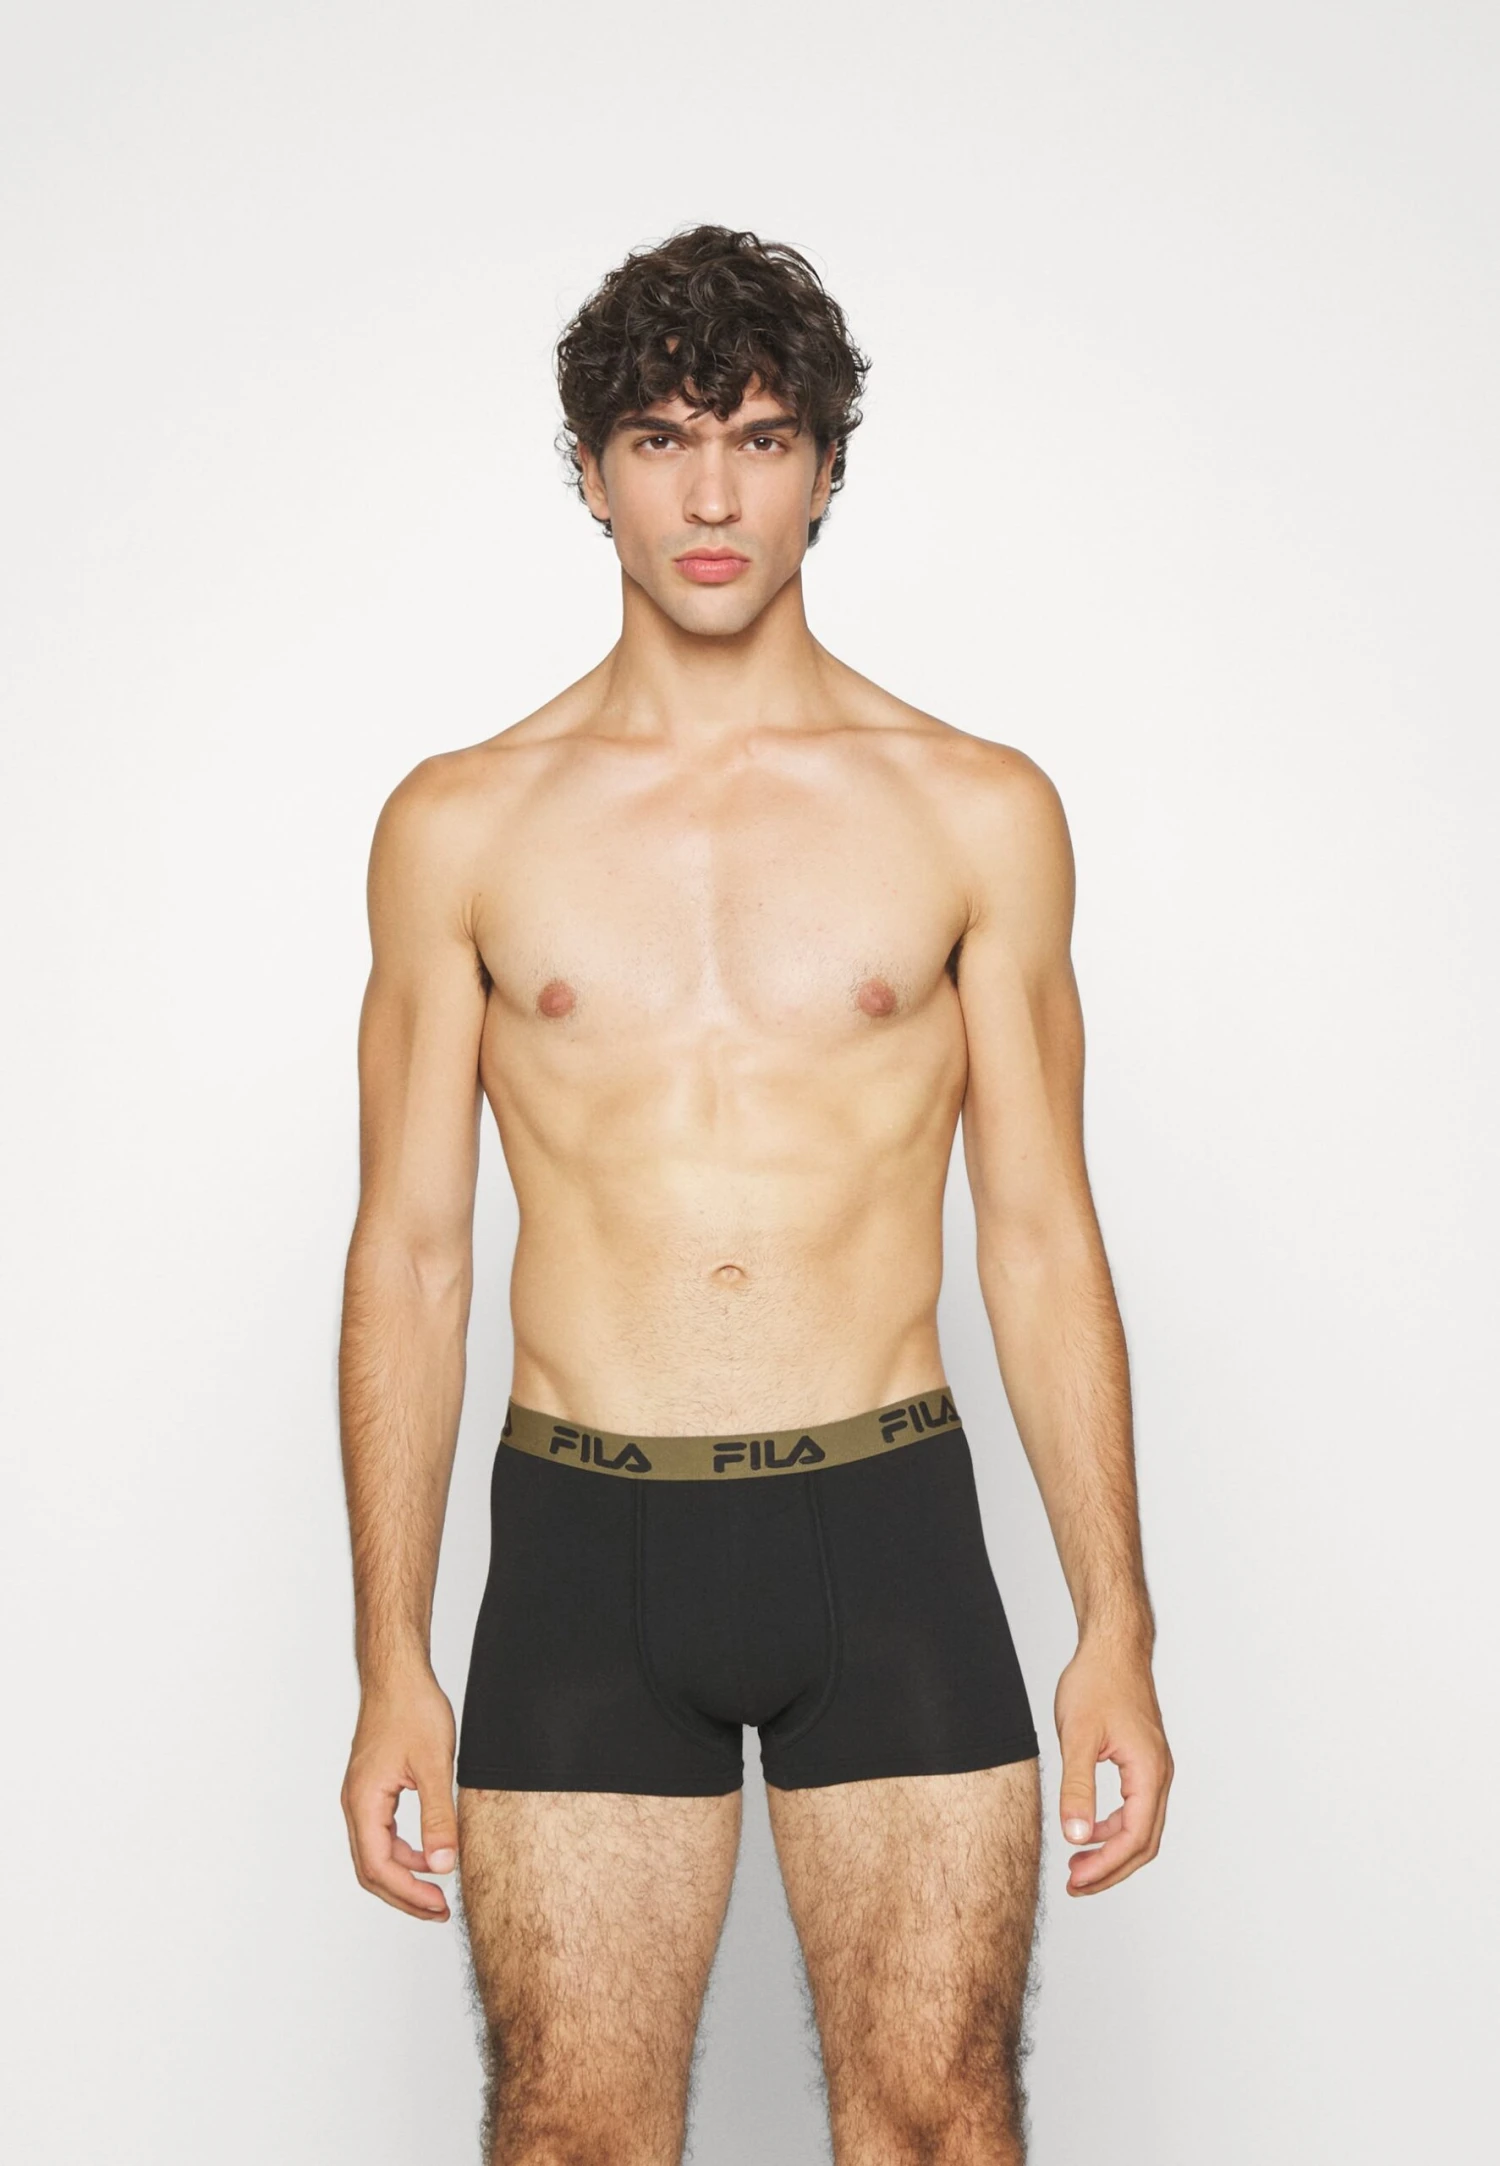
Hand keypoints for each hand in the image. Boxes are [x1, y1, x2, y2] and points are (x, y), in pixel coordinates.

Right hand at [341, 1667, 458, 1920]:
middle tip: (438, 1911)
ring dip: (403, 1876)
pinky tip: (427, 1853)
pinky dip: (402, 1852)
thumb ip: (438, 1817)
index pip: (378, 1866)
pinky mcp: (372, 1788)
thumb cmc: (412, 1709)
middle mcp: (355, 1804)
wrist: (398, 1674)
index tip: (439, 1905)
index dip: (408, 1893)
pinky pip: (381, 1834)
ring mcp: (361, 1796)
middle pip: (370, 1869)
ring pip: (374, 1853)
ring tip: (435, 1891)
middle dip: (404, 1895)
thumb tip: (441, 1865)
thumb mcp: (434, 1765)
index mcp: (364, 1802)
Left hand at [1054, 1638, 1171, 1895]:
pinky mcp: (1144, 1761)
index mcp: (1149, 1772)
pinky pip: (1136, 1808)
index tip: (1075, 1880)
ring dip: (1113, 1851)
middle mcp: (1159, 1775)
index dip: (1105, 1867)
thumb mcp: (1077, 1737)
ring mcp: (1154, 1768)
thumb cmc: (1096, 1682)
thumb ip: (1077, 1788)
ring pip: (1142, 1827)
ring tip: (1078, 1865)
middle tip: (1075, 1885)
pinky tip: (1089, 1829)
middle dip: (1111, 1869)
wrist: (1112, 1646)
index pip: (1134, 1839)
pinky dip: (1114, 1827)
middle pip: (1144, 1842)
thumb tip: (1076, 1837)